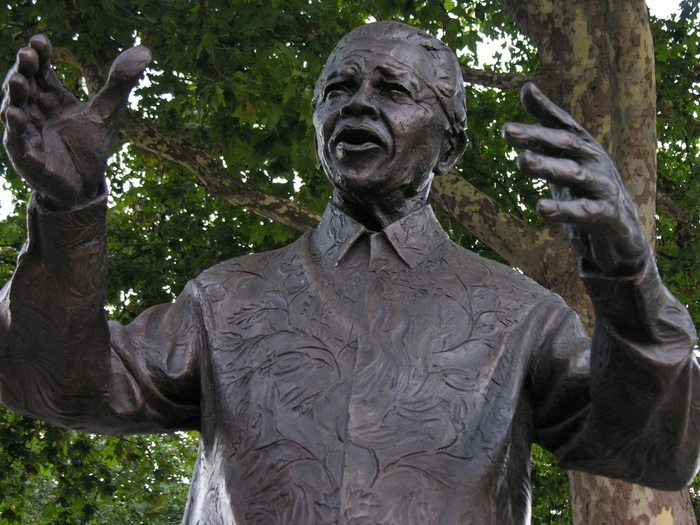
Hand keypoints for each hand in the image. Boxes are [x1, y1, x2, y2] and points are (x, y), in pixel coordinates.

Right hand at [1, 34, 150, 209]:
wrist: (84, 186)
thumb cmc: (91, 146)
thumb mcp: (109, 111)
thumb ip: (121, 82)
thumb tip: (145, 51)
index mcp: (51, 98)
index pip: (41, 71)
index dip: (39, 55)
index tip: (39, 39)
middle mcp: (34, 111)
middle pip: (25, 85)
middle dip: (24, 69)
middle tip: (27, 53)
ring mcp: (27, 133)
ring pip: (15, 108)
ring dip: (15, 94)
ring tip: (19, 79)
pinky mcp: (26, 157)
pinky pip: (16, 140)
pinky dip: (15, 128)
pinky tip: (15, 114)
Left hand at [502, 83, 647, 276]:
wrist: (623, 237)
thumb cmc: (587, 193)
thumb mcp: (566, 161)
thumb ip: (546, 131)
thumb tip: (527, 89)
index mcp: (584, 148)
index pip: (563, 123)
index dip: (546, 108)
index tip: (527, 91)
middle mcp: (595, 161)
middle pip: (564, 144)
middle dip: (536, 136)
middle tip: (506, 130)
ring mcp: (603, 187)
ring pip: (572, 174)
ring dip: (546, 166)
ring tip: (521, 160)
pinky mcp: (606, 215)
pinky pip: (581, 211)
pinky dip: (561, 209)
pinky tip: (541, 207)